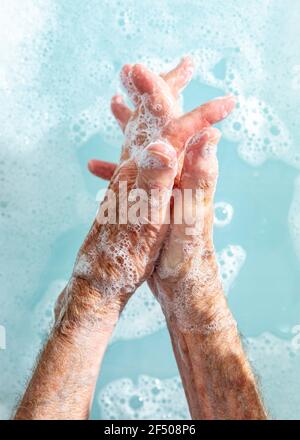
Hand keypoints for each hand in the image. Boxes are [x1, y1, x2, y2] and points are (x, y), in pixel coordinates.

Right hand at [88, 57, 234, 331]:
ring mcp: (162, 187)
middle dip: (146, 101)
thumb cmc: (186, 259)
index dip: (160, 95)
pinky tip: (96, 166)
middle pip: (161, 129)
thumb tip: (203, 137)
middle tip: (130, 73)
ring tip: (115, 104)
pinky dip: (117, 163)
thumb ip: (195, 181)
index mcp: (184, 176)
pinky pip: (134, 173)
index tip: (140, 69)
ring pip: (145, 147)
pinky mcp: (151, 201)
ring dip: (132, 125)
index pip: (175, 126)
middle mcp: (175, 176)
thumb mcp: (189, 222)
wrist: (182, 285)